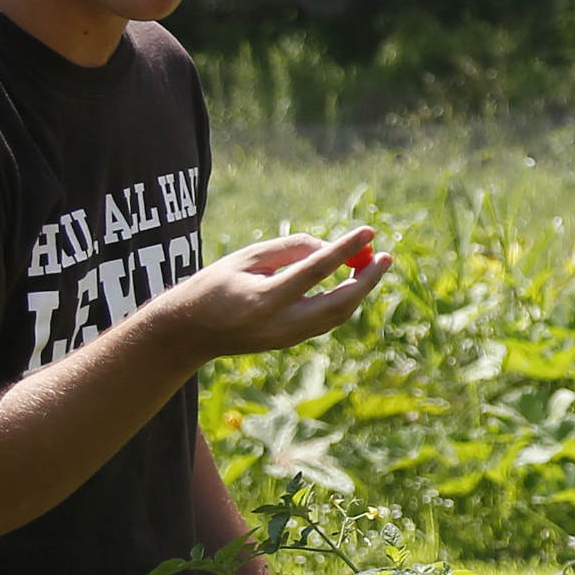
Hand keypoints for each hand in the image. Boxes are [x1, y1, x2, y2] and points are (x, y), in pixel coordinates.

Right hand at [153, 228, 388, 362]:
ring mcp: (286, 339)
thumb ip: (289, 249)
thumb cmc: (214, 286)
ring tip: (374, 264)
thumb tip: (330, 247)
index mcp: (263, 299)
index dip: (345, 249)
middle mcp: (279, 324)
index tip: (369, 231)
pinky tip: (352, 283)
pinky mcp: (289, 343)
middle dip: (367, 280)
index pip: (316, 270)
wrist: (188, 332)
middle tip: (386, 256)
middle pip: (338, 303)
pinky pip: (325, 322)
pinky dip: (342, 301)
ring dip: (360, 291)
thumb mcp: (246, 259)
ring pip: (336, 316)